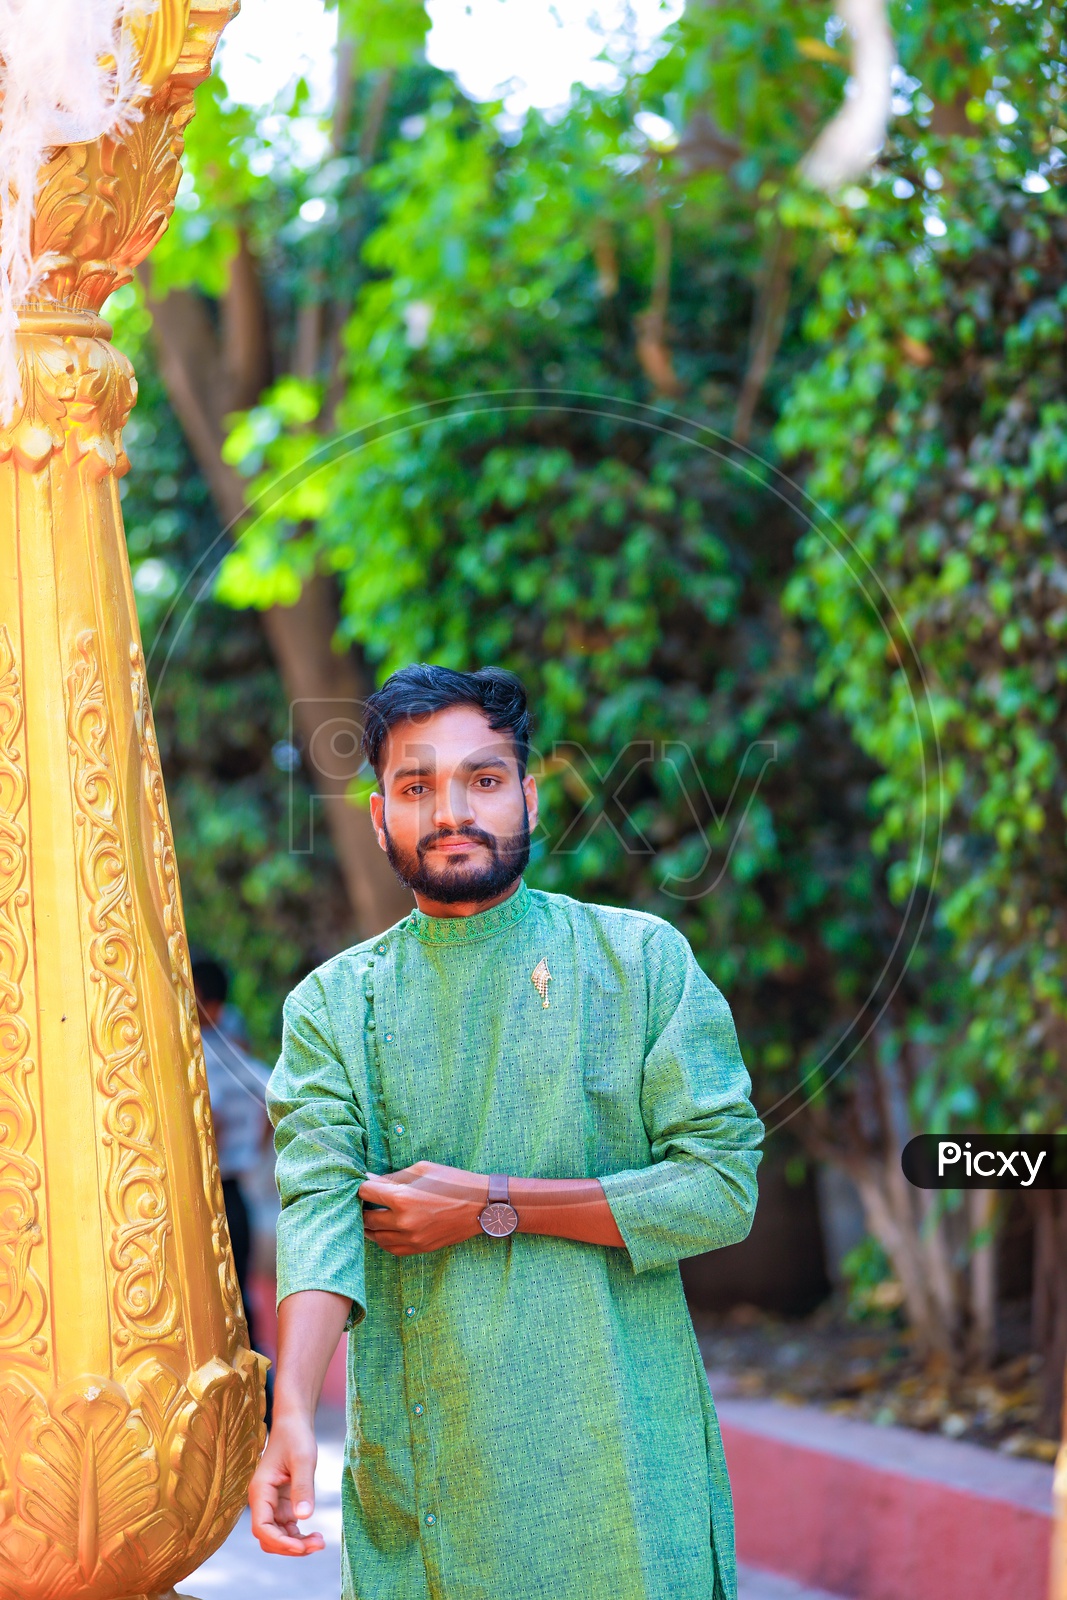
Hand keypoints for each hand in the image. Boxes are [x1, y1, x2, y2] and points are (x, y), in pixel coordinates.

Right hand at [249, 1411, 325, 1556]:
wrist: (294, 1424)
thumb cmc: (296, 1437)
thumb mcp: (304, 1460)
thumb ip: (303, 1487)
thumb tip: (304, 1517)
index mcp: (260, 1491)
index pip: (262, 1528)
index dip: (280, 1542)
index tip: (302, 1546)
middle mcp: (262, 1501)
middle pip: (268, 1538)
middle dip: (290, 1547)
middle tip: (318, 1544)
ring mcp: (272, 1505)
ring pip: (277, 1537)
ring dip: (296, 1545)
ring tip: (319, 1541)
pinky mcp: (282, 1505)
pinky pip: (286, 1530)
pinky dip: (298, 1537)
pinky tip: (315, 1536)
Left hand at [359, 1161, 485, 1255]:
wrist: (481, 1206)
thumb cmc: (453, 1182)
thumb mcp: (422, 1170)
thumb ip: (393, 1177)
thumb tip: (370, 1178)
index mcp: (403, 1198)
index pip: (366, 1193)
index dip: (363, 1185)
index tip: (365, 1183)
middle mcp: (403, 1222)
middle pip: (366, 1218)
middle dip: (363, 1207)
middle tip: (366, 1200)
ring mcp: (411, 1239)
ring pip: (376, 1237)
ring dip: (370, 1226)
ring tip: (371, 1215)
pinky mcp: (419, 1248)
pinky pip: (391, 1248)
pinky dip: (383, 1239)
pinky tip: (385, 1229)